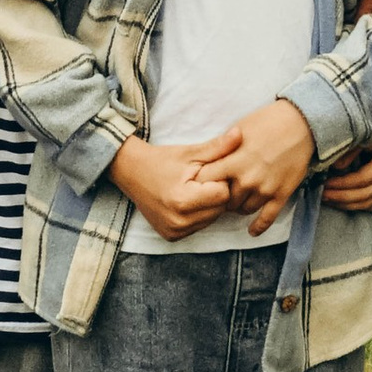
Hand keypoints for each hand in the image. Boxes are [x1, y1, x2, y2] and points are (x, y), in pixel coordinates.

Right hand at [110, 136, 236, 240]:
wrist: (130, 172)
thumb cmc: (162, 160)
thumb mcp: (190, 152)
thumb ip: (217, 147)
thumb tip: (240, 134)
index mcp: (183, 200)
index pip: (223, 195)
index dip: (219, 181)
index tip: (207, 172)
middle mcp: (179, 221)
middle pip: (219, 210)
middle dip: (216, 194)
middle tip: (200, 180)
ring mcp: (174, 231)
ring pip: (210, 220)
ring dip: (208, 206)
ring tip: (193, 190)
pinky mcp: (171, 237)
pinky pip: (198, 227)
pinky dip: (197, 215)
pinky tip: (186, 201)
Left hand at [207, 98, 318, 235]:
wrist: (300, 124)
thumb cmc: (267, 122)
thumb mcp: (238, 129)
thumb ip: (223, 148)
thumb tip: (207, 158)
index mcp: (233, 162)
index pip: (206, 181)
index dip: (202, 182)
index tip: (201, 182)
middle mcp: (247, 180)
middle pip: (224, 200)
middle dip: (222, 196)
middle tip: (222, 192)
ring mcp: (264, 189)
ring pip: (243, 209)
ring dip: (239, 206)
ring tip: (238, 201)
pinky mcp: (280, 195)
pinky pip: (267, 218)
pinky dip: (258, 227)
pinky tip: (252, 231)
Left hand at [320, 115, 371, 210]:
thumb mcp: (363, 131)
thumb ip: (350, 149)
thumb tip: (336, 168)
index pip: (362, 180)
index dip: (342, 184)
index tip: (324, 183)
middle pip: (365, 195)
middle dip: (341, 196)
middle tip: (321, 193)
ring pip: (367, 203)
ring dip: (346, 203)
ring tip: (326, 198)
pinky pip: (371, 202)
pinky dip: (354, 204)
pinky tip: (337, 199)